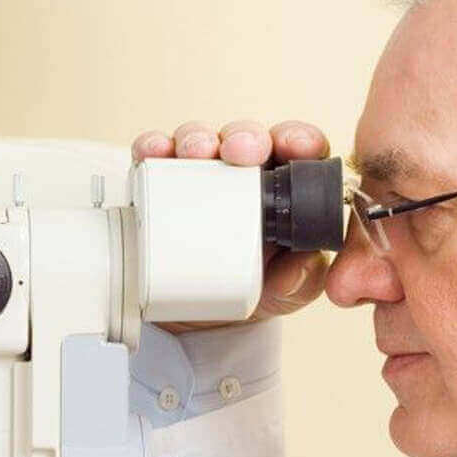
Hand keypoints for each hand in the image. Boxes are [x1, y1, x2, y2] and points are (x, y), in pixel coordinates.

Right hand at [132, 120, 334, 331]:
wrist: (200, 319)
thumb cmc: (253, 289)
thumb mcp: (286, 292)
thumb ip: (302, 281)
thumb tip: (304, 264)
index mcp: (283, 188)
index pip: (297, 150)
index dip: (298, 138)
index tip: (294, 147)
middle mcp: (242, 173)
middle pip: (247, 138)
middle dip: (245, 136)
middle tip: (239, 151)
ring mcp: (200, 175)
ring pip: (201, 140)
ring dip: (198, 138)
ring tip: (194, 152)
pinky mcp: (161, 184)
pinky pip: (156, 157)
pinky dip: (153, 148)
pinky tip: (152, 153)